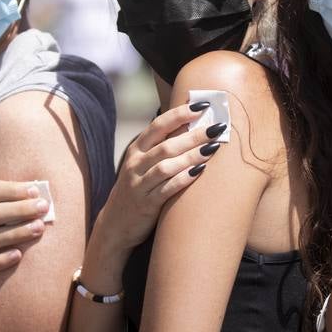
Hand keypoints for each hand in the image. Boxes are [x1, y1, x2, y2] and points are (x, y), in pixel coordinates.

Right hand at [95, 102, 225, 253]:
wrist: (115, 224)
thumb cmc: (137, 187)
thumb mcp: (142, 163)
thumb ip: (161, 146)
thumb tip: (192, 126)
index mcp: (136, 150)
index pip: (158, 126)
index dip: (179, 115)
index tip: (201, 107)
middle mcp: (135, 164)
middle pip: (166, 145)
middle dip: (193, 135)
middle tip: (215, 128)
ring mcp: (139, 184)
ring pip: (166, 166)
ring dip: (191, 156)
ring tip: (212, 148)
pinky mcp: (146, 204)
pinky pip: (167, 189)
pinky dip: (183, 178)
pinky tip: (199, 171)